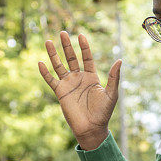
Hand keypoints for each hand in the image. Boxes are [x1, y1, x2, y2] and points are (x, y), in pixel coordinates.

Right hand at [39, 31, 120, 149]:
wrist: (92, 128)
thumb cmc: (103, 112)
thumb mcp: (112, 94)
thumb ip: (114, 77)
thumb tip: (119, 60)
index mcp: (91, 77)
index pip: (86, 58)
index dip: (84, 47)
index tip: (80, 35)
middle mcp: (79, 78)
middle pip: (71, 58)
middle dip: (66, 45)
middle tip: (62, 32)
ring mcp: (68, 85)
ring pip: (59, 66)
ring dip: (53, 54)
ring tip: (48, 41)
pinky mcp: (60, 92)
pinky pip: (51, 80)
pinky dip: (45, 72)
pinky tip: (40, 62)